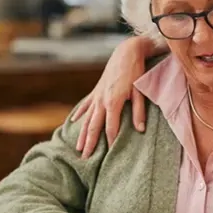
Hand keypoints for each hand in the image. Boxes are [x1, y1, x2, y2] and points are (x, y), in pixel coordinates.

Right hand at [71, 37, 148, 157]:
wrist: (125, 52)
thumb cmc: (135, 72)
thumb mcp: (140, 92)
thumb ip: (139, 112)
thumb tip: (140, 130)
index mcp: (114, 102)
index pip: (111, 128)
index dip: (111, 142)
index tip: (110, 155)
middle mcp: (102, 101)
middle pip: (93, 127)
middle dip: (89, 144)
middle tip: (85, 159)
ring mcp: (97, 96)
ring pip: (87, 119)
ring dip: (82, 134)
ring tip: (78, 148)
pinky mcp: (96, 91)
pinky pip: (85, 106)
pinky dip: (79, 115)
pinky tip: (73, 123)